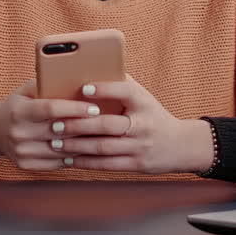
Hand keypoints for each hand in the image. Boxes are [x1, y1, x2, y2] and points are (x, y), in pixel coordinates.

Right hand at [0, 80, 103, 170]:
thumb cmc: (19, 104)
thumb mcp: (28, 90)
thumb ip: (49, 85)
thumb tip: (81, 78)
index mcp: (19, 111)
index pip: (51, 109)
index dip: (74, 109)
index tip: (95, 108)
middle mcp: (19, 133)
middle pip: (60, 132)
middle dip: (87, 127)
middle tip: (110, 123)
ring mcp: (22, 152)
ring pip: (62, 150)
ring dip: (86, 145)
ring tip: (106, 138)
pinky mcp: (27, 165)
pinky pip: (58, 163)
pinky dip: (76, 157)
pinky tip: (90, 150)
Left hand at [56, 76, 214, 174]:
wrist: (180, 145)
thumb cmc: (152, 116)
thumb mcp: (143, 98)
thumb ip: (121, 85)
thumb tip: (89, 69)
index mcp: (144, 102)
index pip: (126, 92)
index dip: (105, 89)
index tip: (82, 88)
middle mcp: (143, 124)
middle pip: (108, 125)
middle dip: (78, 125)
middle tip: (55, 124)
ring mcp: (140, 146)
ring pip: (103, 147)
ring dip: (76, 146)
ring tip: (55, 142)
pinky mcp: (137, 165)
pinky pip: (107, 165)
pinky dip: (85, 162)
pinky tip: (69, 159)